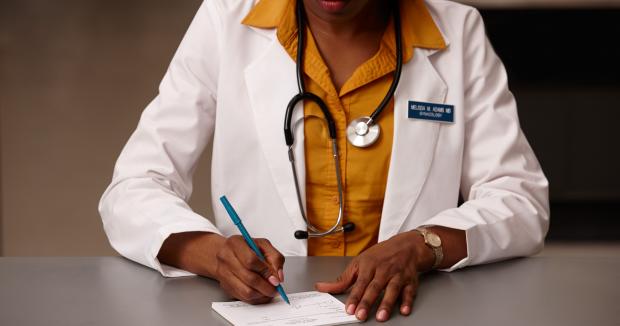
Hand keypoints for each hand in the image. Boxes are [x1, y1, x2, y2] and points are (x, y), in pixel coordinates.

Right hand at [157, 232, 284, 304]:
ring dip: (260, 294)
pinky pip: (239, 295)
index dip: (267, 270)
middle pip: (249, 277)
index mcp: (236, 243)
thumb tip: (278, 273)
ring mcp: (223, 272)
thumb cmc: (243, 247)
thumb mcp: (260, 243)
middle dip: (266, 286)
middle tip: (276, 289)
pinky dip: (253, 298)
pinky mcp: (224, 284)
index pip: (252, 259)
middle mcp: (227, 258)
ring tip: (270, 293)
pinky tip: (260, 295)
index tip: (276, 276)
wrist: (216, 253)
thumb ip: (272, 255)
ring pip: (243, 289)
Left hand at [315, 231, 432, 321]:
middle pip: (375, 287)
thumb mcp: (359, 263)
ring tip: (381, 316)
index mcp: (369, 265)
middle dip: (367, 302)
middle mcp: (383, 270)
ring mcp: (397, 275)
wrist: (405, 246)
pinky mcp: (410, 281)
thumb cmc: (380, 255)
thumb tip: (322, 287)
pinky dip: (408, 301)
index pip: (360, 283)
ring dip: (387, 303)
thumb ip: (343, 279)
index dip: (354, 297)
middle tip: (361, 315)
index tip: (349, 309)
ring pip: (392, 290)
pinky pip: (409, 291)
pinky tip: (404, 310)